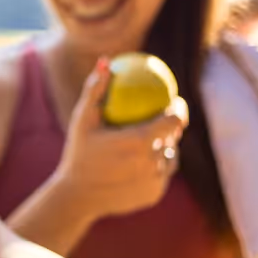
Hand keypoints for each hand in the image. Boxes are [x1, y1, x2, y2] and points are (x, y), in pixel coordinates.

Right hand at [53, 58, 187, 219]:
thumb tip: (106, 61)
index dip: (180, 109)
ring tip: (156, 140)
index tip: (175, 101)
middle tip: (163, 119)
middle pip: (172, 138)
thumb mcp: (82, 119)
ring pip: (169, 158)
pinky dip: (155, 167)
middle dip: (170, 128)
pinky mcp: (154, 195)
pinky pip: (161, 176)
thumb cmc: (78, 153)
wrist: (77, 197)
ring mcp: (156, 181)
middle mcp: (153, 162)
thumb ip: (96, 89)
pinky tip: (147, 161)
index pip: (174, 120)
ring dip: (164, 148)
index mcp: (141, 141)